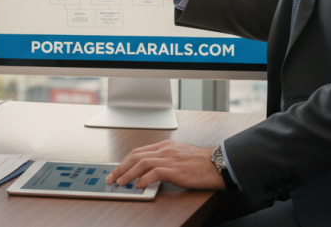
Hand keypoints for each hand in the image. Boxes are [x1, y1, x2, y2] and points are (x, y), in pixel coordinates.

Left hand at [106, 140, 224, 189]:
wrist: (218, 164)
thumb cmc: (201, 162)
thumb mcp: (179, 155)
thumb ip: (164, 160)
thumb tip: (147, 172)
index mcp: (164, 146)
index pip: (138, 152)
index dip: (124, 161)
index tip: (116, 170)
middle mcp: (165, 150)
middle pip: (136, 156)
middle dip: (120, 167)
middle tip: (111, 178)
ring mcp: (170, 159)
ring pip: (142, 163)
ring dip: (128, 174)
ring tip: (121, 183)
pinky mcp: (176, 170)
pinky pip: (155, 173)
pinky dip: (144, 178)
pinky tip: (139, 185)